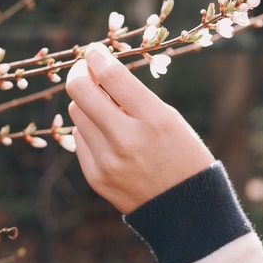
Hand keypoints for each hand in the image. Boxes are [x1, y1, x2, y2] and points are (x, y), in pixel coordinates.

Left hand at [65, 42, 214, 213]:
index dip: (97, 57)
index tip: (94, 51)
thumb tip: (98, 74)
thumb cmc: (182, 154)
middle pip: (81, 91)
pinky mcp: (96, 176)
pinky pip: (80, 139)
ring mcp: (108, 160)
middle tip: (85, 69)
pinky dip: (90, 129)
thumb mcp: (169, 118)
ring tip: (104, 106)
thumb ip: (134, 97)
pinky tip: (108, 135)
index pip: (112, 75)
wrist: (186, 210)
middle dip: (80, 73)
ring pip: (76, 113)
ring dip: (86, 103)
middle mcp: (127, 138)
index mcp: (153, 118)